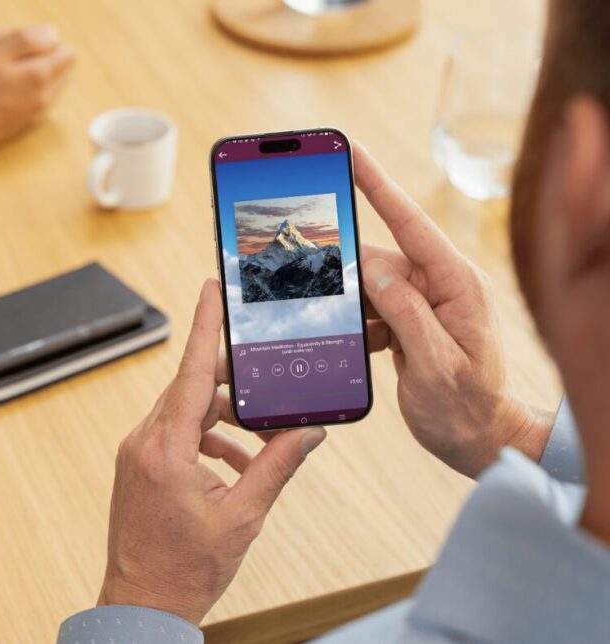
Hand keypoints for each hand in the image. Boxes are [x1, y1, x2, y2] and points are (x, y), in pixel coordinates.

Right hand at [0, 25, 73, 161]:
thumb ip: (26, 39)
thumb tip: (53, 34)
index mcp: (39, 75)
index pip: (67, 54)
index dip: (51, 43)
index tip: (30, 43)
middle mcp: (45, 97)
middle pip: (64, 72)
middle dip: (49, 60)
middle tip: (20, 56)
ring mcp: (38, 114)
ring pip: (54, 89)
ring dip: (43, 77)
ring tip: (14, 72)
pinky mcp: (29, 125)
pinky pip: (42, 104)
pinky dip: (34, 93)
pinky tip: (11, 90)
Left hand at [98, 279, 326, 623]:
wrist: (142, 606)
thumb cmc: (184, 569)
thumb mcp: (242, 516)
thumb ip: (277, 467)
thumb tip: (309, 434)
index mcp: (166, 449)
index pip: (190, 372)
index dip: (204, 326)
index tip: (211, 289)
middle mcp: (144, 442)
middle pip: (191, 389)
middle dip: (231, 386)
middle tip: (265, 389)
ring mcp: (137, 452)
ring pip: (184, 411)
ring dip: (222, 419)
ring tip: (257, 441)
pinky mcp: (139, 464)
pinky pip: (175, 433)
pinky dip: (206, 439)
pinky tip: (233, 462)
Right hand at [354, 143, 552, 477]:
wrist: (479, 438)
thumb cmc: (466, 408)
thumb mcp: (436, 365)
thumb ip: (406, 311)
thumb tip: (374, 267)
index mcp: (458, 284)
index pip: (412, 223)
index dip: (378, 185)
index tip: (351, 153)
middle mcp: (442, 284)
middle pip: (380, 257)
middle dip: (348, 270)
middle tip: (318, 283)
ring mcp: (426, 300)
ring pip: (372, 283)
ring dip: (352, 303)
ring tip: (352, 331)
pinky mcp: (412, 318)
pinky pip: (374, 305)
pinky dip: (358, 319)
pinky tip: (358, 340)